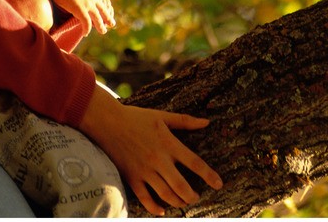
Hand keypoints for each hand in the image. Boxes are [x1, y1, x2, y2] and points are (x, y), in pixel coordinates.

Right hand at [53, 0, 115, 34]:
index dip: (106, 4)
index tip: (109, 9)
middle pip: (103, 8)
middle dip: (108, 16)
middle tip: (112, 23)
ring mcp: (88, 3)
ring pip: (98, 18)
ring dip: (101, 26)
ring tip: (103, 32)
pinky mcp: (81, 10)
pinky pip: (87, 23)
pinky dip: (87, 29)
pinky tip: (85, 34)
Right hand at [79, 87, 222, 214]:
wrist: (108, 122)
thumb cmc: (136, 117)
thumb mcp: (162, 116)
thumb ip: (185, 121)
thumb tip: (206, 123)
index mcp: (169, 144)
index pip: (195, 163)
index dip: (209, 175)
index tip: (219, 184)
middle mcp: (159, 160)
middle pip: (181, 185)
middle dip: (192, 196)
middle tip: (197, 198)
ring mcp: (144, 170)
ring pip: (165, 194)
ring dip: (177, 202)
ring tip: (183, 202)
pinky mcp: (132, 177)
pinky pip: (145, 198)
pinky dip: (155, 208)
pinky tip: (162, 211)